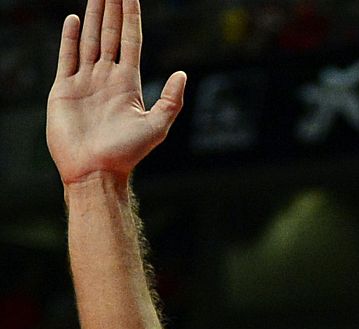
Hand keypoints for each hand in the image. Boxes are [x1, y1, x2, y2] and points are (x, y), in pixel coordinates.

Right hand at [47, 0, 184, 186]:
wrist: (95, 170)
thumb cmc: (126, 154)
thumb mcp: (156, 127)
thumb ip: (171, 100)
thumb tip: (182, 74)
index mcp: (128, 84)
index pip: (131, 41)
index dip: (131, 17)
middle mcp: (107, 78)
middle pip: (111, 34)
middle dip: (111, 9)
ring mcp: (85, 81)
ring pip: (90, 39)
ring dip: (94, 16)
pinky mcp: (64, 88)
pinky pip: (68, 56)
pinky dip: (71, 37)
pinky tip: (75, 20)